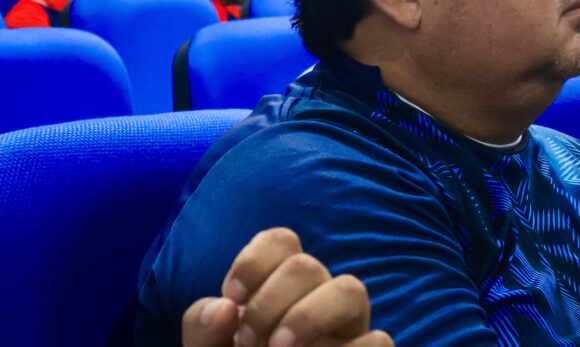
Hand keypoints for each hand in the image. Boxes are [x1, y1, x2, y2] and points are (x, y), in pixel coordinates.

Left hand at [182, 227, 392, 346]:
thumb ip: (202, 332)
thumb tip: (224, 306)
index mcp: (278, 292)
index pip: (282, 242)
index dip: (255, 260)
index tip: (233, 299)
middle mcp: (317, 303)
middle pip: (308, 264)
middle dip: (271, 300)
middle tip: (249, 344)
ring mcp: (346, 332)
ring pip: (351, 289)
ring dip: (308, 316)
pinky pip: (377, 340)